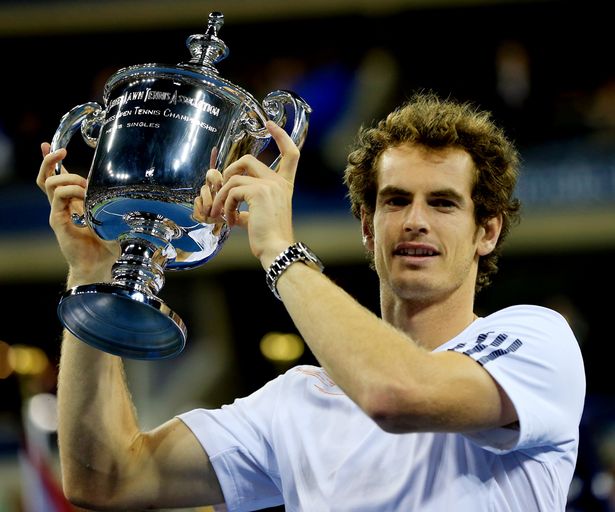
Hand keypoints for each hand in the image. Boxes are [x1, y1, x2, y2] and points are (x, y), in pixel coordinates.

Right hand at [36, 142, 117, 284]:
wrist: (101, 266)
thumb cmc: (111, 245)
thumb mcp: (117, 217)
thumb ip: (120, 204)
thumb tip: (139, 189)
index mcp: (74, 204)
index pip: (57, 179)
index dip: (52, 162)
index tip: (52, 145)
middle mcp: (63, 207)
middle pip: (46, 178)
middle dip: (50, 160)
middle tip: (62, 150)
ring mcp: (59, 213)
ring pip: (50, 184)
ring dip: (68, 177)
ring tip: (84, 183)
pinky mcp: (58, 222)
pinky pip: (58, 198)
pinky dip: (70, 191)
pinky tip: (84, 194)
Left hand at [195, 121, 299, 267]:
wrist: (277, 249)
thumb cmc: (268, 238)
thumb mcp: (257, 216)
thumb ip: (243, 205)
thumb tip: (221, 201)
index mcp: (284, 186)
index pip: (291, 153)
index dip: (281, 136)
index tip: (271, 123)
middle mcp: (279, 182)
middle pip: (249, 160)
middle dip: (229, 170)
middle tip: (221, 189)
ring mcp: (270, 185)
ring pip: (234, 177)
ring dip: (221, 196)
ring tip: (220, 213)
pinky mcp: (258, 192)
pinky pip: (231, 190)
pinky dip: (225, 206)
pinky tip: (230, 220)